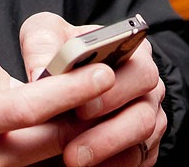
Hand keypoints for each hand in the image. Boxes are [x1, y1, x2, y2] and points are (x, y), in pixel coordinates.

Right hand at [0, 52, 115, 166]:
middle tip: (109, 92)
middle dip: (86, 118)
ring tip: (90, 115)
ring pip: (48, 166)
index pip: (27, 106)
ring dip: (74, 142)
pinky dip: (54, 162)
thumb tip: (17, 81)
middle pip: (51, 143)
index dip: (70, 90)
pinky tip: (63, 143)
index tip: (102, 72)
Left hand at [20, 13, 166, 166]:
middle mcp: (147, 85)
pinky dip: (113, 164)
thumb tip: (39, 73)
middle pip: (144, 108)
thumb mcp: (48, 35)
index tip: (81, 106)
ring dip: (107, 148)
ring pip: (141, 138)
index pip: (137, 67)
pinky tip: (86, 166)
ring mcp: (149, 116)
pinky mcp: (144, 146)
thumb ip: (42, 44)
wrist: (64, 82)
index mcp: (132, 51)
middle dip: (109, 126)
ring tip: (72, 158)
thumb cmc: (60, 52)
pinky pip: (137, 160)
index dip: (113, 89)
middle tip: (74, 139)